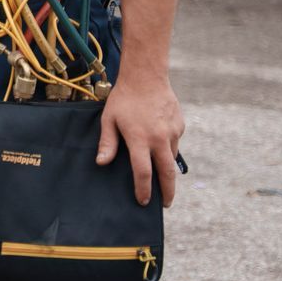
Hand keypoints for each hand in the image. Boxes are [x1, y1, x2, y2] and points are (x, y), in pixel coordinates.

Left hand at [97, 72, 184, 205]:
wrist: (146, 76)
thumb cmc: (123, 98)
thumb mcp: (109, 119)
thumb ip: (107, 143)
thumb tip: (102, 163)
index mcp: (140, 139)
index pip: (143, 172)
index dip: (143, 189)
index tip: (143, 201)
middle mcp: (159, 138)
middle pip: (167, 173)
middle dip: (167, 192)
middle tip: (165, 204)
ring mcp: (172, 132)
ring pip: (172, 158)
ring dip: (167, 171)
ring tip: (162, 180)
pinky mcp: (179, 126)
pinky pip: (174, 144)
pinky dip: (168, 150)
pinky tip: (159, 146)